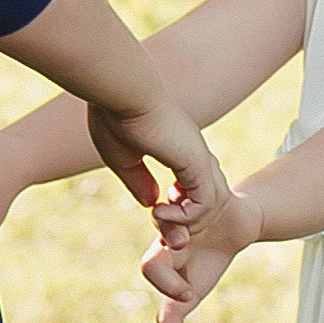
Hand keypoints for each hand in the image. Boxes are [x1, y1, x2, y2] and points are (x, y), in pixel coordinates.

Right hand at [89, 95, 227, 233]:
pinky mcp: (197, 163)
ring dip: (185, 223)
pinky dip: (186, 216)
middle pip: (205, 198)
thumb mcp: (123, 157)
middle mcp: (193, 153)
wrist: (123, 93)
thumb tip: (152, 203)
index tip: (155, 214)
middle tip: (165, 229)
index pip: (190, 186)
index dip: (177, 208)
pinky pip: (205, 204)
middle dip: (186, 221)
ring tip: (159, 220)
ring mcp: (199, 158)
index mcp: (177, 149)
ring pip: (209, 205)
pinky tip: (160, 211)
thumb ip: (138, 181)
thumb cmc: (114, 117)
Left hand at [141, 186, 263, 322]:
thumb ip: (177, 308)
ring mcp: (188, 206)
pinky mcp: (209, 190)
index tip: (188, 296)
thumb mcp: (195, 288)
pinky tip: (218, 202)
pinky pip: (203, 187)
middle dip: (172, 237)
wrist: (234, 227)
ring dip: (188, 215)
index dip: (166, 283)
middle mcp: (169, 227)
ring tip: (204, 219)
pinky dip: (210, 196)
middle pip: (161, 226)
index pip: (152, 266)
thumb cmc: (207, 259)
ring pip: (181, 204)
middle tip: (186, 246)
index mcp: (162, 253)